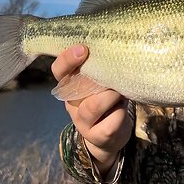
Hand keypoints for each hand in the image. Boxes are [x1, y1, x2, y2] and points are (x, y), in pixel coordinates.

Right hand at [52, 45, 132, 175]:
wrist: (110, 136)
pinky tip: (123, 109)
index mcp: (70, 86)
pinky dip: (121, 113)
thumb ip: (102, 68)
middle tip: (111, 71)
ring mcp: (82, 122)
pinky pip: (111, 122)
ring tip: (119, 92)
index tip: (83, 48)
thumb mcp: (102, 82)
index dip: (67, 59)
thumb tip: (117, 47)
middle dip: (94, 78)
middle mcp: (71, 103)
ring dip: (110, 96)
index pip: (59, 70)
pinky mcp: (98, 136)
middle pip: (72, 88)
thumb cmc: (108, 100)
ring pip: (93, 106)